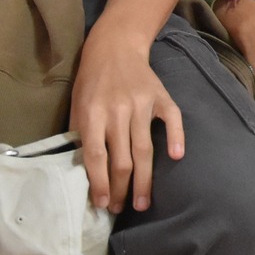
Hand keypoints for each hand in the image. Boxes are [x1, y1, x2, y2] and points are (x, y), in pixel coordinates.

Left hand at [71, 28, 184, 213]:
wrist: (115, 46)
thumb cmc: (91, 81)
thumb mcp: (77, 105)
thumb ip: (80, 134)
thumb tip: (84, 171)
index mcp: (93, 113)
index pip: (96, 155)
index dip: (99, 182)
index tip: (101, 204)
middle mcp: (118, 110)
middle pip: (121, 158)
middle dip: (121, 188)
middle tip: (121, 208)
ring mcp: (142, 103)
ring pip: (144, 148)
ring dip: (144, 179)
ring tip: (142, 202)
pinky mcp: (161, 96)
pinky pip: (172, 119)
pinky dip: (176, 137)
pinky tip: (176, 157)